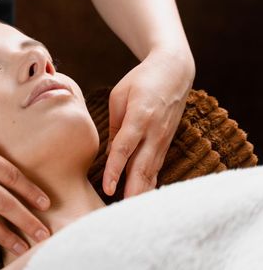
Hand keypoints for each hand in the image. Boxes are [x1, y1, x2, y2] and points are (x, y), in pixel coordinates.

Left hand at [102, 47, 194, 197]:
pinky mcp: (166, 142)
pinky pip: (156, 167)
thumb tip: (110, 154)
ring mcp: (163, 138)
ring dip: (142, 192)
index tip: (108, 188)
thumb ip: (115, 125)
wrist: (174, 71)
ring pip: (152, 171)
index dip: (115, 170)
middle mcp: (154, 131)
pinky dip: (150, 183)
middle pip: (141, 167)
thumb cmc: (141, 80)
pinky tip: (143, 198)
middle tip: (121, 211)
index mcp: (139, 116)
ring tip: (131, 212)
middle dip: (132, 191)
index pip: (124, 149)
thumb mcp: (119, 96)